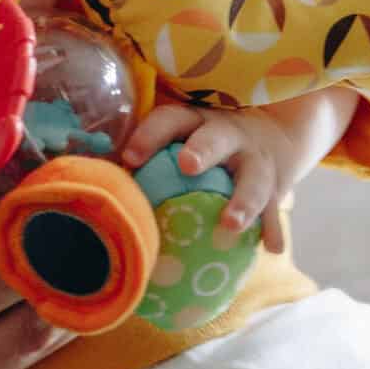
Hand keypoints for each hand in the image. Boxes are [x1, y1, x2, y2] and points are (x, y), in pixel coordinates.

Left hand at [120, 102, 297, 256]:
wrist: (273, 136)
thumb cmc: (206, 141)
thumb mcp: (184, 134)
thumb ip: (150, 154)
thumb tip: (93, 178)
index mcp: (197, 121)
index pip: (171, 120)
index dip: (150, 135)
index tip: (131, 158)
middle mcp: (229, 136)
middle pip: (217, 138)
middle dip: (203, 149)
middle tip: (186, 165)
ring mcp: (256, 161)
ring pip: (253, 178)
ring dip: (243, 201)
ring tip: (231, 224)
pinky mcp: (276, 187)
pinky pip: (276, 210)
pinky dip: (274, 229)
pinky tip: (272, 247)